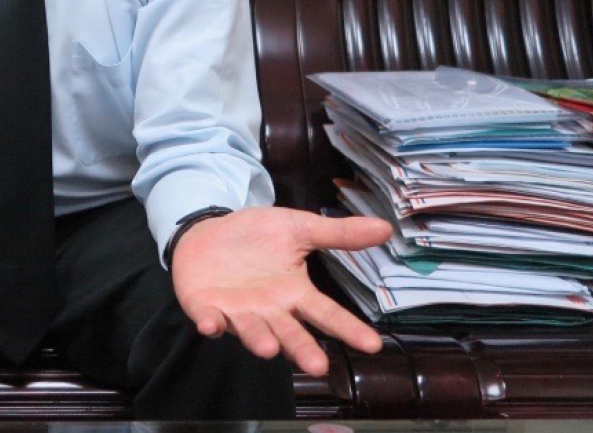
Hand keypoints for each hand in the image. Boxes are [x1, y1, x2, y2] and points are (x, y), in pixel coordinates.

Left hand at [170, 206, 390, 376]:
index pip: (326, 313)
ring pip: (252, 331)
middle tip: (317, 366)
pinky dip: (210, 323)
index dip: (347, 328)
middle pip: (290, 333)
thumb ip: (337, 233)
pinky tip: (212, 325)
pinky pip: (209, 319)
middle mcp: (270, 310)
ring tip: (269, 349)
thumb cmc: (257, 236)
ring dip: (259, 340)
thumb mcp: (298, 227)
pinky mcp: (206, 308)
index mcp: (294, 293)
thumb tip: (385, 227)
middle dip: (302, 349)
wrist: (209, 232)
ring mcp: (238, 312)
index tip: (372, 344)